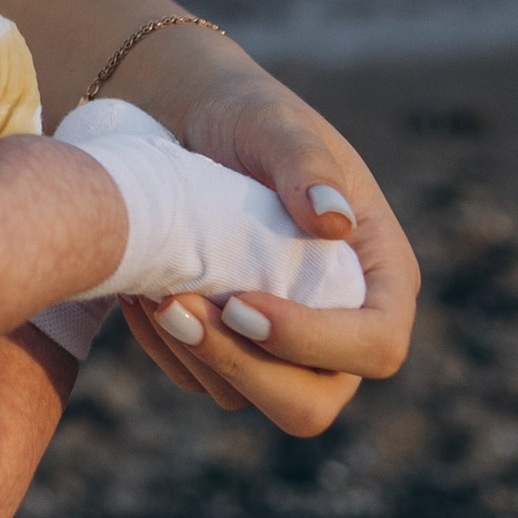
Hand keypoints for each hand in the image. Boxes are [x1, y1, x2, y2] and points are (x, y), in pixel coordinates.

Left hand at [123, 55, 419, 435]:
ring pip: (246, 398)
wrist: (183, 120)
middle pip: (313, 403)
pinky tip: (139, 292)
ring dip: (192, 355)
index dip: (318, 342)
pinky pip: (197, 379)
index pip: (377, 343)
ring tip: (151, 290)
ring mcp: (282, 347)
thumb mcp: (274, 122)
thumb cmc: (243, 114)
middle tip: (179, 309)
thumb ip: (306, 164)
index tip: (243, 304)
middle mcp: (339, 324)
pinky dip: (164, 346)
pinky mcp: (228, 348)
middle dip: (244, 369)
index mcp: (378, 275)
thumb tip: (334, 218)